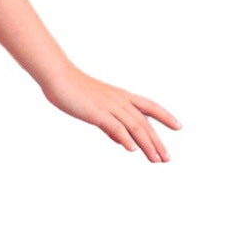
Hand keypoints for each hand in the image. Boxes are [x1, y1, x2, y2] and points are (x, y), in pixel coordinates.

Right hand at [41, 66, 180, 161]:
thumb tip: (123, 141)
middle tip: (167, 158)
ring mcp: (110, 106)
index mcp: (121, 97)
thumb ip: (111, 125)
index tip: (178, 127)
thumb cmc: (73, 91)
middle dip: (157, 142)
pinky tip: (132, 150)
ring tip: (156, 159)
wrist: (58, 77)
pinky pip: (115, 127)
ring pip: (135, 127)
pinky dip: (125, 138)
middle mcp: (120, 101)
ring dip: (147, 145)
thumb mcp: (96, 109)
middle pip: (145, 123)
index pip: (150, 106)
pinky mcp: (97, 113)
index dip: (165, 116)